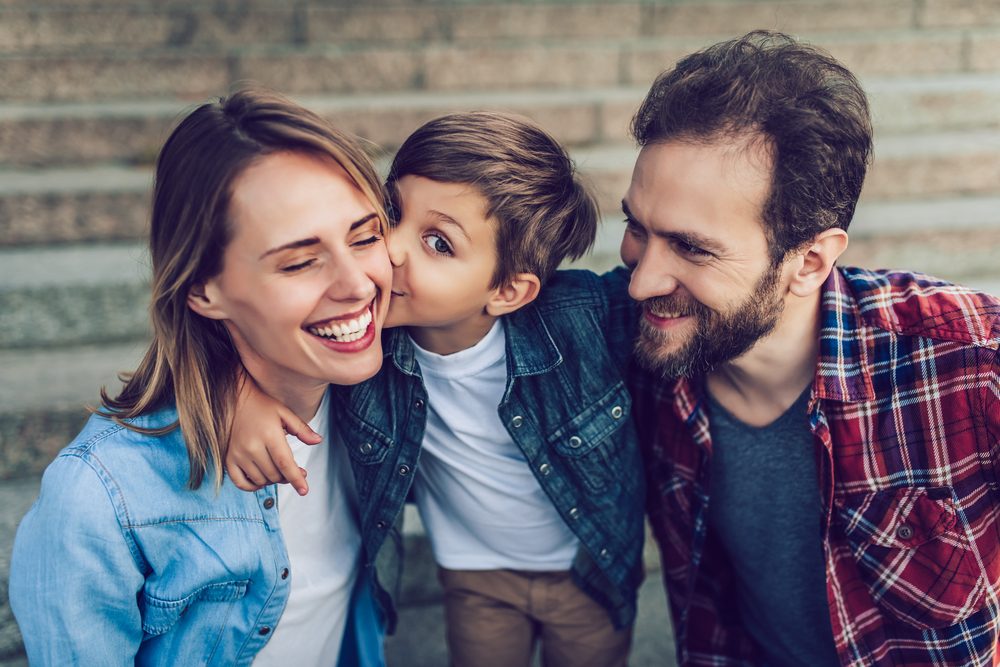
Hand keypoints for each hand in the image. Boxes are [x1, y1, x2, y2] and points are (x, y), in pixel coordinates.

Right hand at [226, 373, 321, 494]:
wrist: (233, 400)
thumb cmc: (263, 407)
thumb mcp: (284, 413)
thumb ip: (302, 429)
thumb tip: (318, 441)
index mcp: (269, 435)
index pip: (285, 463)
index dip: (296, 479)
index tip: (304, 491)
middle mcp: (252, 447)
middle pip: (274, 474)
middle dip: (287, 477)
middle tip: (295, 470)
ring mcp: (238, 454)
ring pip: (260, 480)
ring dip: (272, 480)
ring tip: (278, 470)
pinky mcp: (228, 459)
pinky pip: (241, 483)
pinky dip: (253, 486)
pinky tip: (262, 479)